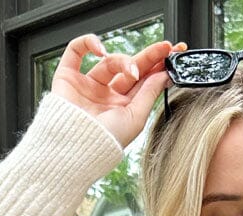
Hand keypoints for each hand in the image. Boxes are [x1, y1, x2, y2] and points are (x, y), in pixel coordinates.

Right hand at [50, 34, 185, 149]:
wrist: (75, 147)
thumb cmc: (104, 141)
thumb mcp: (135, 119)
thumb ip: (149, 94)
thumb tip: (164, 75)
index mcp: (122, 107)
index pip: (143, 81)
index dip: (158, 66)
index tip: (174, 55)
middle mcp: (106, 95)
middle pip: (131, 67)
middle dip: (149, 56)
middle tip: (165, 47)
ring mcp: (87, 84)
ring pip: (109, 60)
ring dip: (123, 60)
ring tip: (132, 70)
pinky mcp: (68, 76)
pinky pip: (76, 50)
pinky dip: (88, 43)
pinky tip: (101, 50)